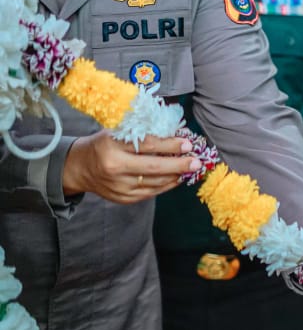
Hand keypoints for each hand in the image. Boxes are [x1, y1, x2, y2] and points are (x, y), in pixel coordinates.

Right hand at [60, 131, 199, 203]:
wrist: (79, 168)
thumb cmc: (103, 144)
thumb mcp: (116, 132)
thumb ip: (142, 132)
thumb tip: (176, 131)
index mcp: (111, 147)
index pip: (146, 145)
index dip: (169, 145)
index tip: (187, 144)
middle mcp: (114, 168)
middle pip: (154, 168)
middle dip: (179, 165)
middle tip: (197, 162)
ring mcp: (119, 186)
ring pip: (156, 182)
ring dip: (176, 175)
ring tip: (190, 168)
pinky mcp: (123, 198)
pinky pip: (152, 192)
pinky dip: (167, 185)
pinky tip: (177, 177)